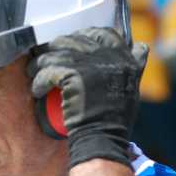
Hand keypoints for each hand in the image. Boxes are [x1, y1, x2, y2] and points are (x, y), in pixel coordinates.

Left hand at [27, 28, 148, 168]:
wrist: (102, 140)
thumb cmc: (114, 120)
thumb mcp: (132, 88)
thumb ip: (134, 66)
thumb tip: (140, 45)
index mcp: (126, 60)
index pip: (105, 34)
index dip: (85, 35)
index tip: (71, 44)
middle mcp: (112, 58)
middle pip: (76, 40)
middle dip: (57, 47)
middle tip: (45, 58)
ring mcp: (93, 65)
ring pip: (57, 52)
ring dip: (41, 61)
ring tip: (34, 71)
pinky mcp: (74, 75)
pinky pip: (48, 71)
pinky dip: (39, 81)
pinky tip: (37, 89)